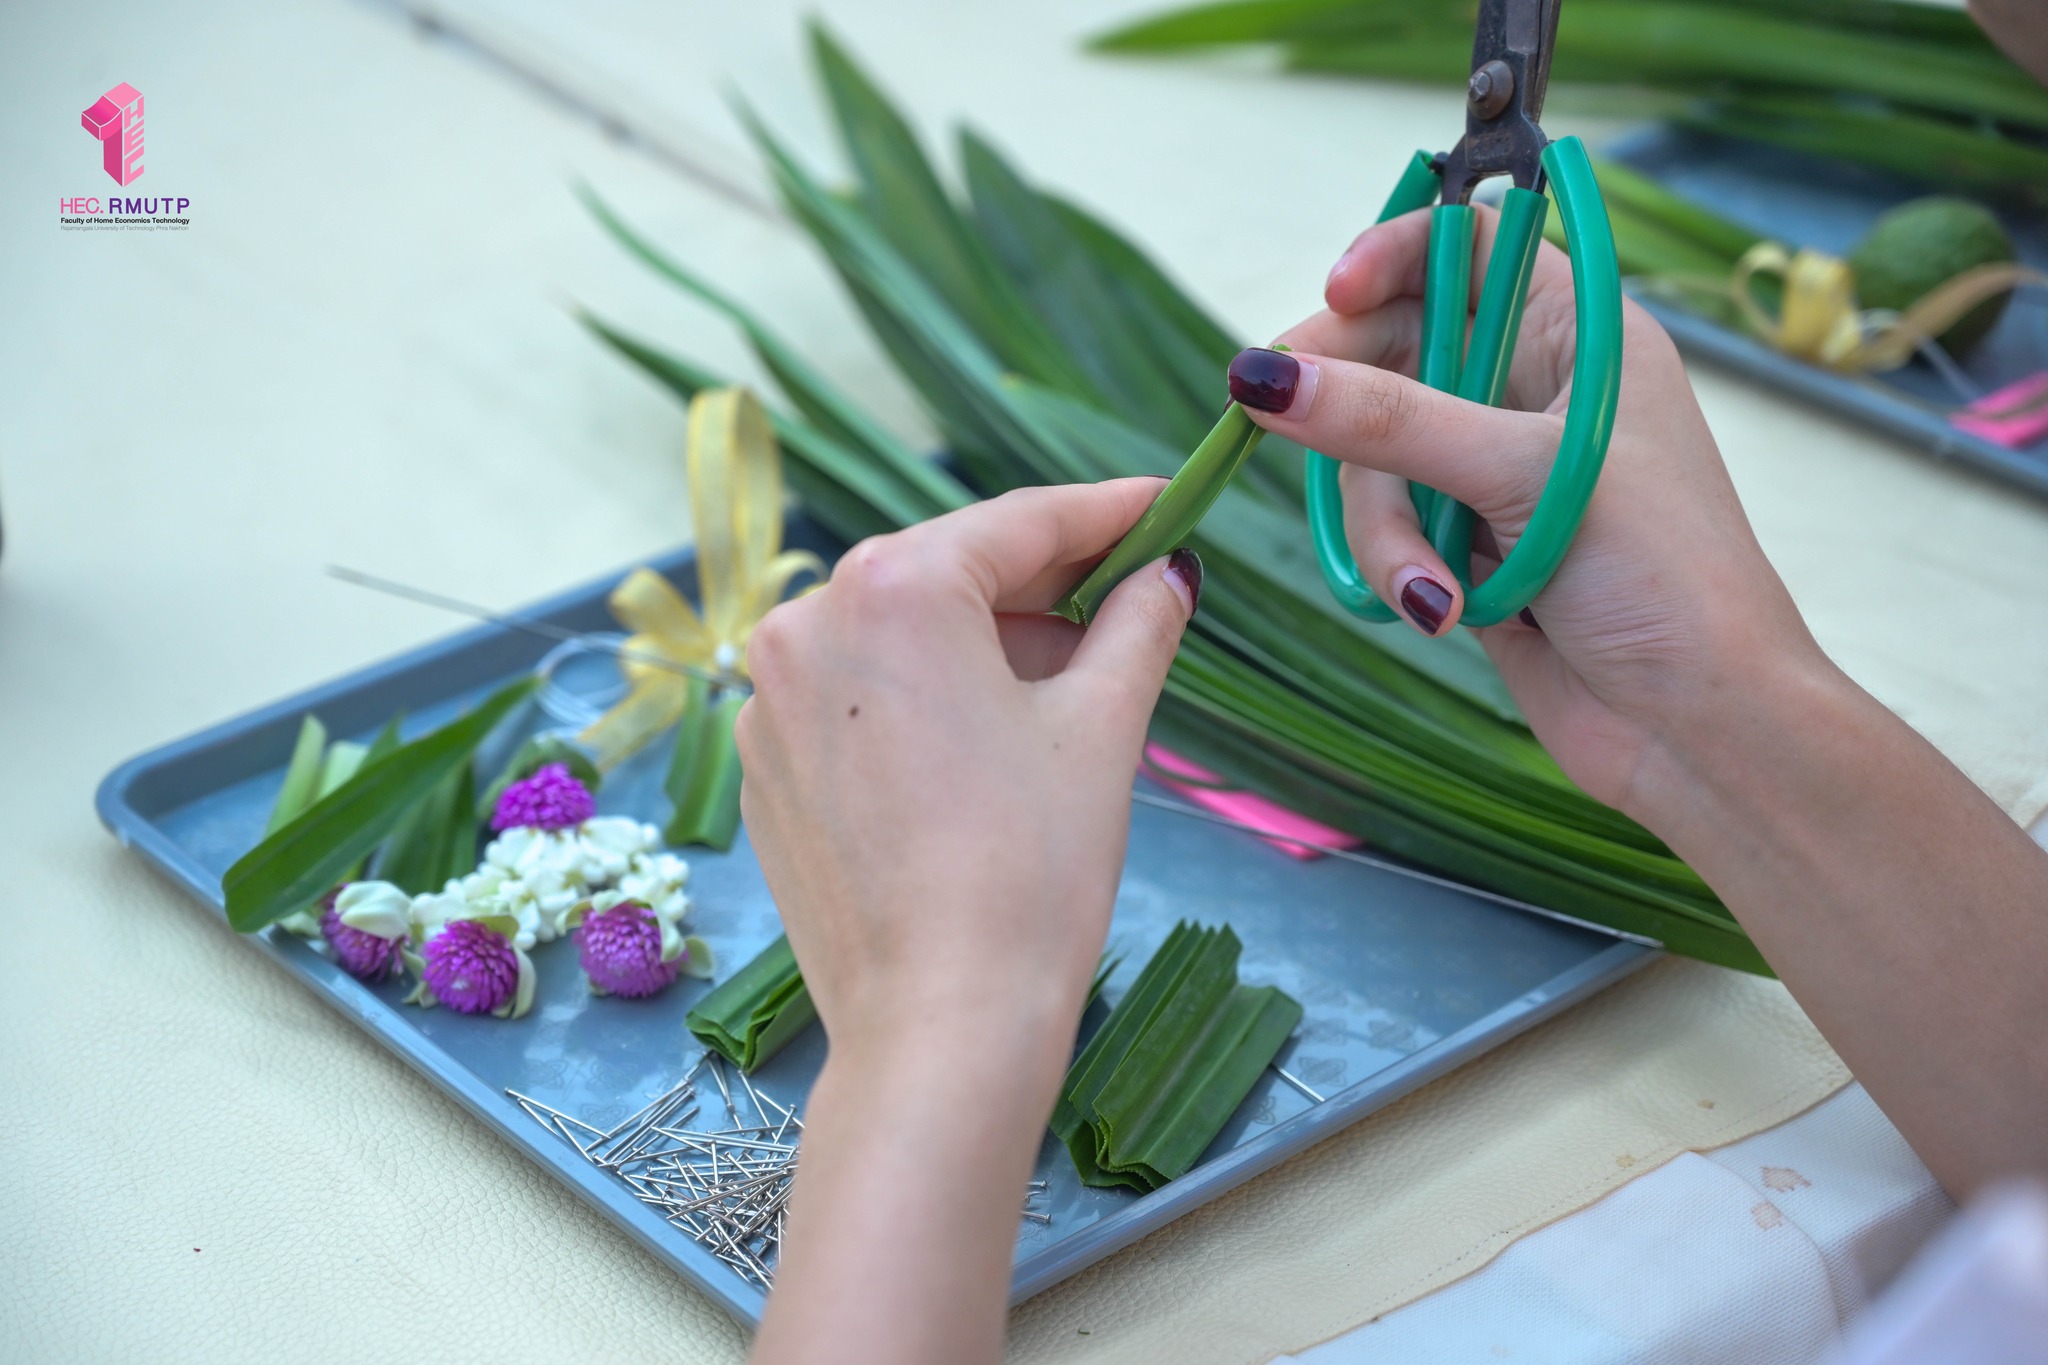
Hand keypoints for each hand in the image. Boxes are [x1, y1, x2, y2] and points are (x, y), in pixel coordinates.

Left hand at [738, 477, 1196, 1069]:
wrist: (939, 1025)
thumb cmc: (1029, 871)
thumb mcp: (1102, 727)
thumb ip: (1137, 625)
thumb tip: (1169, 576)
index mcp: (890, 589)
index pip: (1017, 524)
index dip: (1104, 512)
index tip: (1161, 504)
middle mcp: (807, 626)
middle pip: (950, 575)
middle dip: (1044, 586)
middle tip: (1132, 597)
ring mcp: (771, 702)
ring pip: (900, 639)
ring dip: (984, 646)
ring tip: (1069, 691)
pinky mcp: (768, 769)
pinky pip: (857, 700)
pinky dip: (923, 702)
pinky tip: (986, 749)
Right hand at [1229, 206, 1824, 808]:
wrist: (1700, 727)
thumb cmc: (1662, 576)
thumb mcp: (1526, 477)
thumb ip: (1391, 421)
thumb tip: (1264, 376)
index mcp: (1582, 335)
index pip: (1470, 246)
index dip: (1395, 255)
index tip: (1333, 295)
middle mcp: (1535, 392)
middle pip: (1395, 350)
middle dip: (1351, 404)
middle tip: (1281, 419)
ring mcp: (1495, 473)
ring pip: (1379, 456)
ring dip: (1388, 525)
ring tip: (1432, 588)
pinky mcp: (1467, 548)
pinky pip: (1390, 528)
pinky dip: (1402, 568)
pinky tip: (1441, 611)